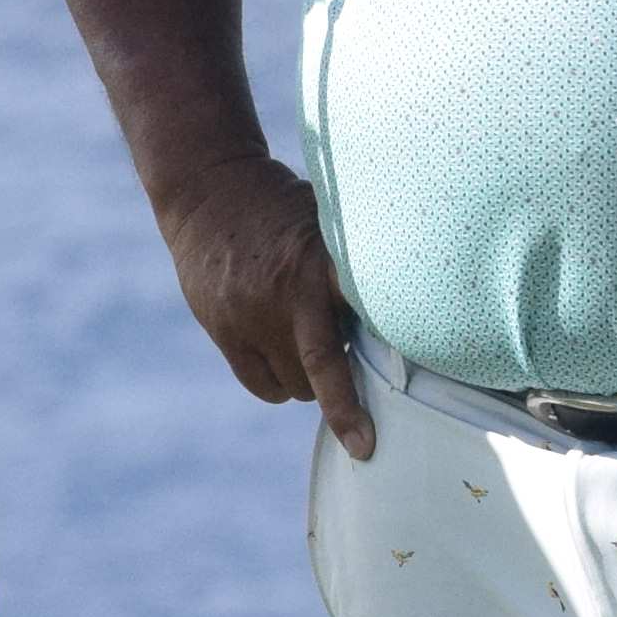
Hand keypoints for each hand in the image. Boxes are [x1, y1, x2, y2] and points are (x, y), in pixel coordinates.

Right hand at [159, 152, 368, 457]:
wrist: (208, 190)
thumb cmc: (285, 209)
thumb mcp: (327, 225)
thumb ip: (355, 270)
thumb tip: (408, 314)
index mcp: (323, 262)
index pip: (363, 320)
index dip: (381, 366)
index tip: (383, 425)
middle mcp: (287, 294)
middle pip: (324, 371)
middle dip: (344, 392)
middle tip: (353, 382)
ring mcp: (251, 316)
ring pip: (296, 386)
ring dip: (310, 380)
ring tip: (308, 342)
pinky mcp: (224, 330)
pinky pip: (265, 386)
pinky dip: (281, 385)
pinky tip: (284, 357)